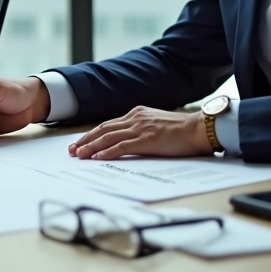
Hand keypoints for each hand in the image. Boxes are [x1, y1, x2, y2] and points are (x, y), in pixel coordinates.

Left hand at [69, 107, 211, 159]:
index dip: (92, 135)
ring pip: (108, 137)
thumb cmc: (183, 131)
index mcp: (137, 114)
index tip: (80, 143)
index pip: (108, 125)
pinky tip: (96, 158)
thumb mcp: (157, 125)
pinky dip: (106, 152)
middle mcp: (135, 118)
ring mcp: (140, 128)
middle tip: (71, 150)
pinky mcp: (146, 139)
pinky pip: (121, 146)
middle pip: (103, 129)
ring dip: (90, 147)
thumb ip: (142, 130)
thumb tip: (129, 143)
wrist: (199, 128)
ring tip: (78, 155)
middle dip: (85, 140)